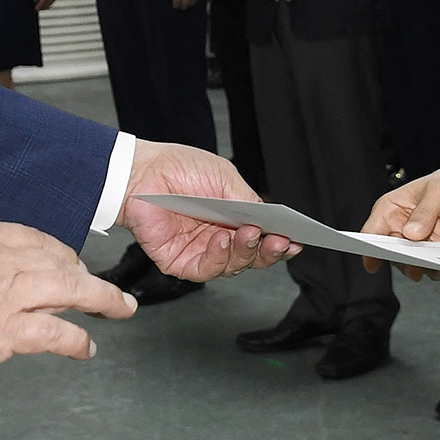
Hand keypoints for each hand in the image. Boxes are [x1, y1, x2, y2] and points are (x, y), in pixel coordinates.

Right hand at [0, 220, 135, 387]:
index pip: (29, 237)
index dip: (54, 252)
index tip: (65, 262)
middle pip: (57, 257)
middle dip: (85, 272)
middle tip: (101, 287)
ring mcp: (5, 294)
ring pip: (70, 288)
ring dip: (101, 299)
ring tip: (117, 308)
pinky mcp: (6, 331)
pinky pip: (56, 332)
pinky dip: (77, 340)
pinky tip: (86, 347)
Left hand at [119, 139, 297, 280]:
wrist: (141, 172)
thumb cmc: (179, 169)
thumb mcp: (224, 178)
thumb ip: (248, 201)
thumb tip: (272, 220)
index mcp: (235, 219)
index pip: (264, 237)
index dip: (282, 242)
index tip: (298, 239)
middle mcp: (221, 238)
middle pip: (254, 257)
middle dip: (270, 250)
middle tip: (281, 241)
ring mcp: (202, 252)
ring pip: (234, 266)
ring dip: (246, 251)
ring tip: (250, 233)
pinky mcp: (181, 263)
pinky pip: (206, 269)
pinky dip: (218, 256)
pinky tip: (221, 239)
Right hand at [362, 166, 439, 280]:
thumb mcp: (438, 191)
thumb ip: (424, 212)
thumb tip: (411, 233)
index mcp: (393, 208)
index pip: (373, 229)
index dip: (368, 246)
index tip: (372, 261)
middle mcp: (403, 229)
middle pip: (391, 252)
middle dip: (399, 259)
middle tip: (410, 262)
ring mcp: (421, 243)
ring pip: (411, 265)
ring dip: (421, 268)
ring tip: (433, 264)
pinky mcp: (439, 254)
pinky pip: (434, 270)